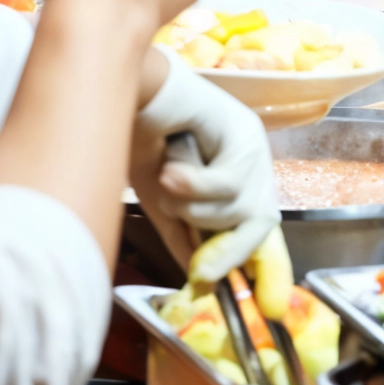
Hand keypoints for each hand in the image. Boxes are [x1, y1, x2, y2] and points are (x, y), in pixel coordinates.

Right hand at [130, 58, 280, 286]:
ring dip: (193, 206)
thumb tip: (199, 277)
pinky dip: (194, 185)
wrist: (124, 90)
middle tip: (200, 269)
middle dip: (228, 249)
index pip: (258, 225)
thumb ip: (184, 235)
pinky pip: (228, 186)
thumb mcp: (162, 200)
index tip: (244, 295)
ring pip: (238, 209)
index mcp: (235, 173)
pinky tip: (169, 169)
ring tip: (166, 177)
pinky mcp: (245, 132)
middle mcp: (251, 158)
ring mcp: (252, 144)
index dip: (253, 260)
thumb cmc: (139, 137)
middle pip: (260, 222)